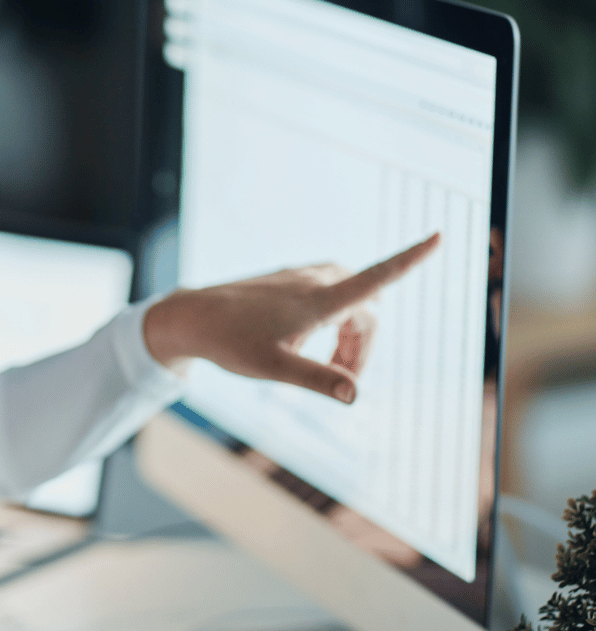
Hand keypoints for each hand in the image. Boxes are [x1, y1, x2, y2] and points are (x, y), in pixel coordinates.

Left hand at [142, 233, 440, 403]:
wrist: (192, 317)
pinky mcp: (289, 280)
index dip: (410, 260)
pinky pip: (330, 297)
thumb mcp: (273, 368)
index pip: (376, 278)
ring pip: (349, 305)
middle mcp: (315, 280)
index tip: (439, 236)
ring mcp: (301, 277)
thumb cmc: (230, 343)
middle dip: (363, 347)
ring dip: (348, 337)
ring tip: (325, 367)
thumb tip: (356, 395)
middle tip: (341, 380)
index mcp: (318, 299)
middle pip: (366, 312)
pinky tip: (305, 344)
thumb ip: (317, 379)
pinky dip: (332, 324)